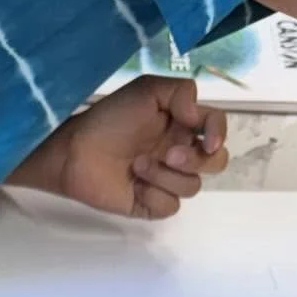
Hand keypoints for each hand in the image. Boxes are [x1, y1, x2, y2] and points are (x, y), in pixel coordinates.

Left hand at [9, 76, 228, 221]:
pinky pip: (171, 206)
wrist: (77, 151)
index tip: (208, 141)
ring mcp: (166, 180)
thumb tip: (198, 115)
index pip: (217, 128)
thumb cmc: (110, 118)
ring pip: (192, 186)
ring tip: (136, 165)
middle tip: (168, 155)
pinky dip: (154, 196)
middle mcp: (179, 152)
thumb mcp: (147, 90)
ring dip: (165, 176)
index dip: (219, 134)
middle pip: (215, 163)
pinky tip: (134, 185)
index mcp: (182, 125)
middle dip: (196, 160)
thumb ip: (181, 92)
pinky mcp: (151, 204)